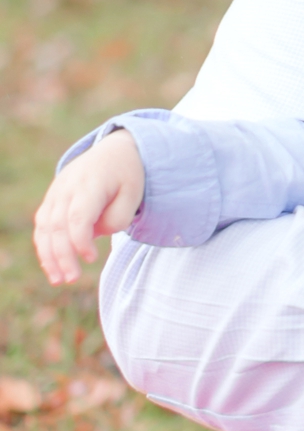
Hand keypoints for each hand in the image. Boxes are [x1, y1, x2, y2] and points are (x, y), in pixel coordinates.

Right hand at [34, 133, 146, 283]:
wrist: (114, 151)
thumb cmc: (127, 175)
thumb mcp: (134, 194)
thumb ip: (118, 218)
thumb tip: (94, 235)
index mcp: (90, 184)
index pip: (78, 217)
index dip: (80, 241)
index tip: (92, 258)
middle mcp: (67, 187)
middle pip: (57, 226)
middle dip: (62, 256)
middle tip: (72, 279)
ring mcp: (56, 192)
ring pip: (44, 227)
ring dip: (48, 255)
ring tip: (58, 280)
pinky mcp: (52, 199)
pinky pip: (42, 225)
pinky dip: (44, 246)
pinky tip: (52, 266)